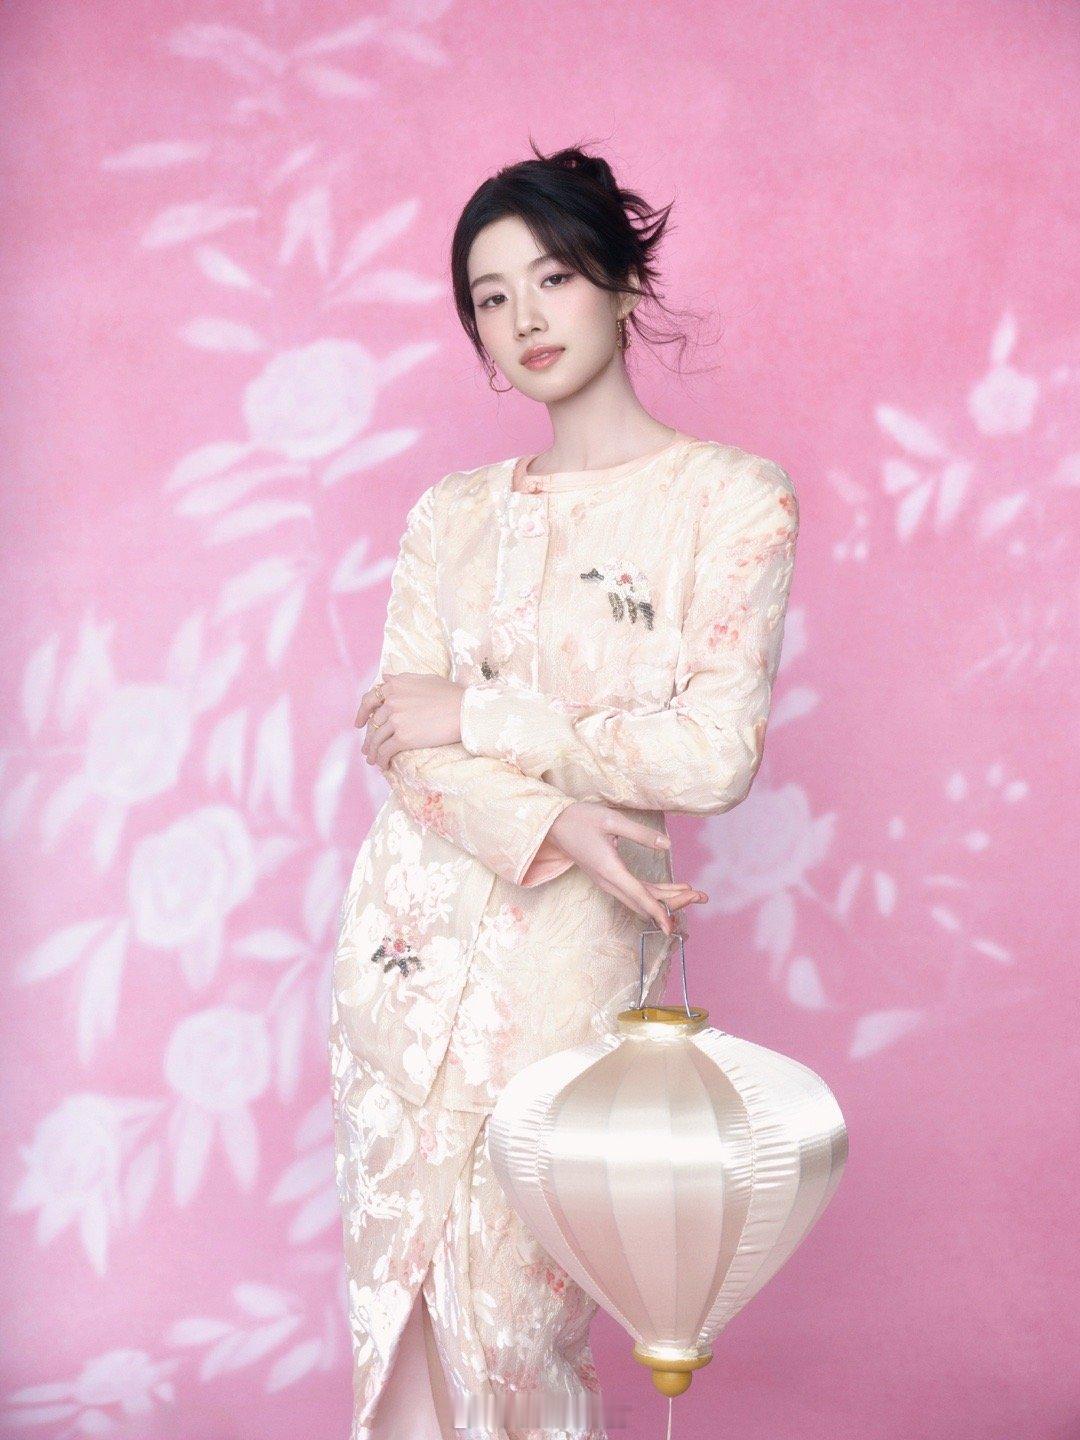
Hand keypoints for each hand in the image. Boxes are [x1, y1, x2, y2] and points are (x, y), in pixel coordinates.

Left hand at [354, 672, 462, 770]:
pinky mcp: (402, 737)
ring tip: (373, 760)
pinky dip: (382, 760)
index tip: (358, 723)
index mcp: (395, 685)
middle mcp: (391, 700)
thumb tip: (386, 677)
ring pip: (376, 739)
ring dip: (373, 751)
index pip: (370, 699)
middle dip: (369, 737)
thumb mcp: (425, 679)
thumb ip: (402, 680)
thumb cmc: (451, 694)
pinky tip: (383, 765)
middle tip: (367, 748)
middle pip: (373, 723)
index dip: (361, 713)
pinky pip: (385, 751)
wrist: (465, 711)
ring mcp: (395, 719)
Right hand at [545, 802, 707, 934]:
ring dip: (667, 899)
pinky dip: (655, 892)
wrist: (553, 824)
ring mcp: (607, 882)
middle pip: (644, 901)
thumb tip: (668, 845)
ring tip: (694, 894)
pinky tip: (674, 888)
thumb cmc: (580, 819)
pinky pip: (634, 891)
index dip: (658, 911)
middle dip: (673, 902)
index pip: (639, 895)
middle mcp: (608, 881)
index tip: (672, 926)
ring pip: (640, 898)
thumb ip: (641, 833)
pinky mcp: (608, 877)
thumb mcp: (611, 820)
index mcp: (609, 870)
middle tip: (701, 896)